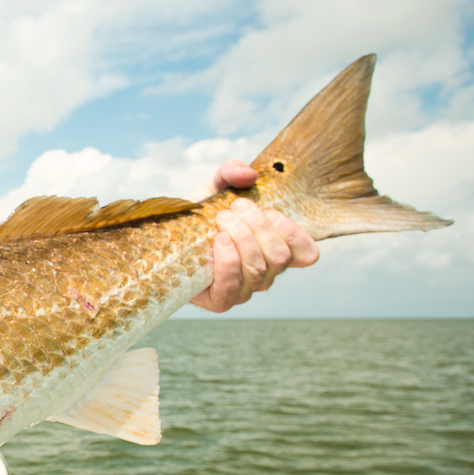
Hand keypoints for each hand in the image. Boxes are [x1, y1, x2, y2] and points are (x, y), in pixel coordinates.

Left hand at [189, 159, 319, 312]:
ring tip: (222, 219)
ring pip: (259, 269)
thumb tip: (248, 175)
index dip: (295, 233)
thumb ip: (232, 172)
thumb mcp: (216, 188)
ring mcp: (244, 290)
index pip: (307, 254)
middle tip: (234, 208)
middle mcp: (265, 274)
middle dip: (258, 226)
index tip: (270, 212)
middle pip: (279, 256)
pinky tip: (219, 240)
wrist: (166, 240)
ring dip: (242, 237)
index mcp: (274, 250)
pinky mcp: (221, 301)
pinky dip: (229, 260)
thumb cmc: (199, 216)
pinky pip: (233, 286)